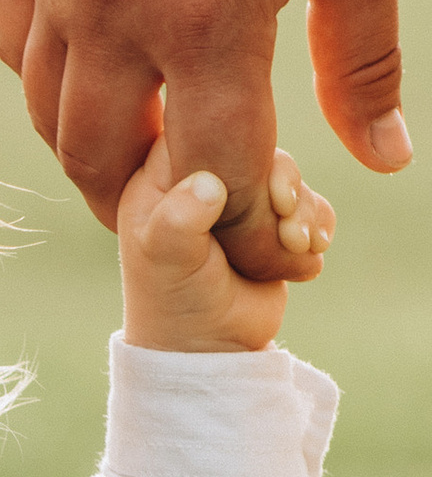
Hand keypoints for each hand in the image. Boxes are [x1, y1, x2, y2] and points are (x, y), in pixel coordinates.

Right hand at [0, 0, 407, 270]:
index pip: (210, 176)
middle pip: (99, 165)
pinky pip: (17, 43)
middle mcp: (117, 10)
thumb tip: (384, 161)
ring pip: (46, 114)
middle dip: (143, 204)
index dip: (239, 225)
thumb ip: (362, 57)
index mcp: (209, 18)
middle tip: (181, 204)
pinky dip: (49, 78)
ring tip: (138, 142)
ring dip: (89, 148)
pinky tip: (95, 66)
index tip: (262, 237)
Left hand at [118, 136, 331, 352]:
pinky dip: (317, 224)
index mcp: (159, 177)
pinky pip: (310, 202)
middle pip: (257, 145)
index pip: (202, 125)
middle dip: (282, 181)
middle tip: (286, 217)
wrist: (209, 351)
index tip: (254, 189)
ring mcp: (239, 201)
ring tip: (297, 246)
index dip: (238, 146)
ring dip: (304, 210)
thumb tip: (208, 184)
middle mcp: (199, 180)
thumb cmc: (175, 305)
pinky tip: (308, 252)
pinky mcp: (272, 223)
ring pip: (288, 174)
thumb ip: (178, 220)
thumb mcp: (167, 262)